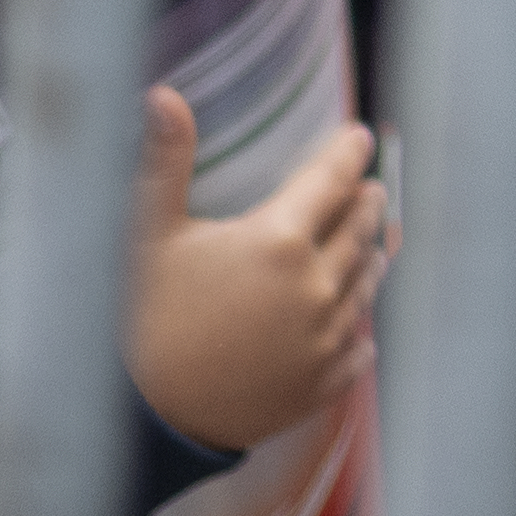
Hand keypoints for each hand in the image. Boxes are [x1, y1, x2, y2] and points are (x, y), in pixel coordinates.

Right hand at [123, 90, 387, 452]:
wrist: (148, 421)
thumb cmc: (145, 321)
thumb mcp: (151, 236)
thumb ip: (164, 161)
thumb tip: (160, 95)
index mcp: (279, 241)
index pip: (333, 180)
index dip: (349, 153)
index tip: (360, 137)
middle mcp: (316, 286)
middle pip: (361, 229)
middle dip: (367, 201)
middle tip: (370, 188)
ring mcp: (326, 338)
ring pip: (367, 284)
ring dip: (369, 258)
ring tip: (369, 244)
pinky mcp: (325, 383)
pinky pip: (360, 346)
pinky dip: (358, 326)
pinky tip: (354, 320)